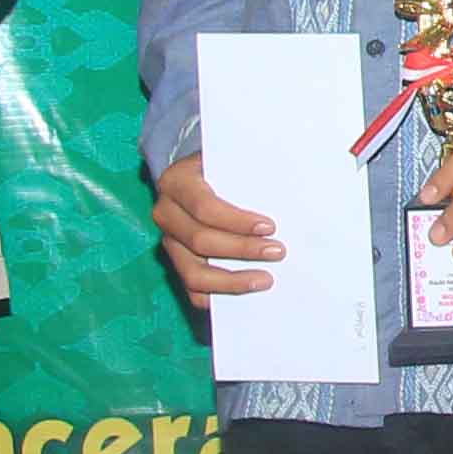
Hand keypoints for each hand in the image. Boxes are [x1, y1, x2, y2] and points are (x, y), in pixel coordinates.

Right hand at [153, 150, 279, 300]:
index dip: (237, 221)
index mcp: (177, 182)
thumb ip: (248, 171)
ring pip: (194, 272)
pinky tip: (245, 293)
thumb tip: (286, 191)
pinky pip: (192, 289)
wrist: (201, 176)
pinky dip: (219, 295)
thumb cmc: (224, 167)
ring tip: (266, 279)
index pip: (204, 207)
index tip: (269, 227)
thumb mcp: (231, 158)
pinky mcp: (176, 262)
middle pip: (201, 241)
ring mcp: (169, 241)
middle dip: (242, 249)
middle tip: (278, 251)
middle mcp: (166, 213)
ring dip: (232, 281)